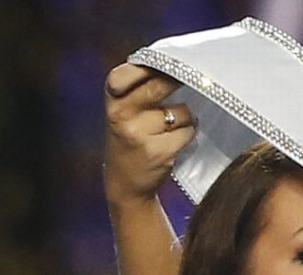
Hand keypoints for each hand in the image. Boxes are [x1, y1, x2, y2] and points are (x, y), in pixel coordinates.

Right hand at [104, 63, 195, 207]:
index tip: (166, 65)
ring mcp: (139, 134)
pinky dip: (188, 134)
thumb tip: (177, 64)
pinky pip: (188, 131)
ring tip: (172, 128)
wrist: (126, 182)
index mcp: (112, 100)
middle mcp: (120, 114)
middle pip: (159, 86)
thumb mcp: (125, 111)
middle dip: (178, 81)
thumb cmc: (132, 138)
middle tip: (190, 80)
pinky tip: (176, 141)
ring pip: (180, 111)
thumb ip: (140, 89)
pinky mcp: (158, 152)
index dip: (148, 66)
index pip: (125, 74)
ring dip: (185, 118)